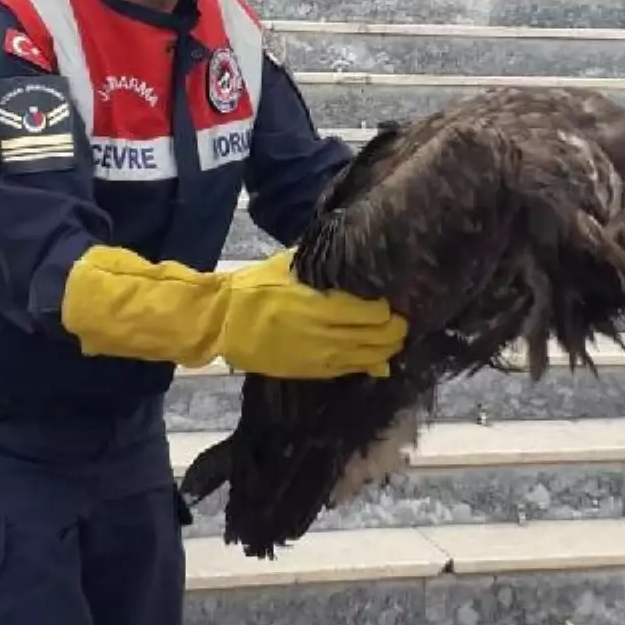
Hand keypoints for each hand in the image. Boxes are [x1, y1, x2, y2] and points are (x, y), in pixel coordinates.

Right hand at [220, 250, 406, 380]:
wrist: (223, 322)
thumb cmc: (254, 288)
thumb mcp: (287, 266)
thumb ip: (319, 263)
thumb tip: (346, 252)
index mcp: (321, 306)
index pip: (372, 312)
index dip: (388, 308)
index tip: (391, 299)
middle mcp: (326, 335)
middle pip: (377, 337)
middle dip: (396, 330)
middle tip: (402, 320)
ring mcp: (320, 357)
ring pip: (368, 357)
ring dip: (387, 349)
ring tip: (395, 339)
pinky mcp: (312, 371)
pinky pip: (350, 370)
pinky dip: (368, 364)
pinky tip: (379, 360)